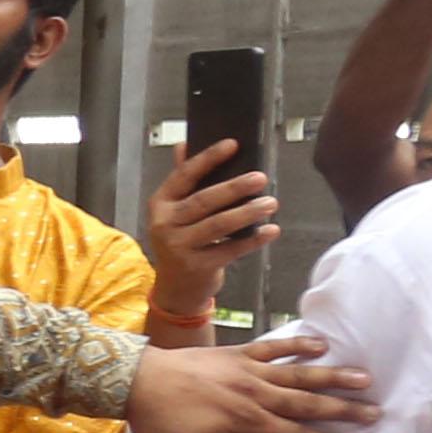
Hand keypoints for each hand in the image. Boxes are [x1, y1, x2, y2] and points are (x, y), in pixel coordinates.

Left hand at [129, 330, 375, 432]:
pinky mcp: (238, 352)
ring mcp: (249, 371)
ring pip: (300, 374)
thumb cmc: (157, 423)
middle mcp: (255, 395)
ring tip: (365, 377)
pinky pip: (274, 347)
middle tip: (376, 413)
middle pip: (307, 404)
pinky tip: (322, 344)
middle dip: (343, 410)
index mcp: (246, 423)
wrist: (134, 380)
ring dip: (333, 377)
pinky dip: (298, 345)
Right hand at [141, 136, 275, 323]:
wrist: (176, 288)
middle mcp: (165, 224)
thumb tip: (183, 145)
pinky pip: (231, 250)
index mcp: (160, 204)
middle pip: (203, 201)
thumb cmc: (182, 241)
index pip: (184, 176)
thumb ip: (182, 180)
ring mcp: (179, 247)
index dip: (208, 159)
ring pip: (218, 225)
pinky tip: (271, 230)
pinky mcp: (198, 266)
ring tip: (271, 203)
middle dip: (234, 188)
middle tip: (261, 178)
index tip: (233, 144)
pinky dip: (253, 240)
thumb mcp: (175, 211)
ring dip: (247, 213)